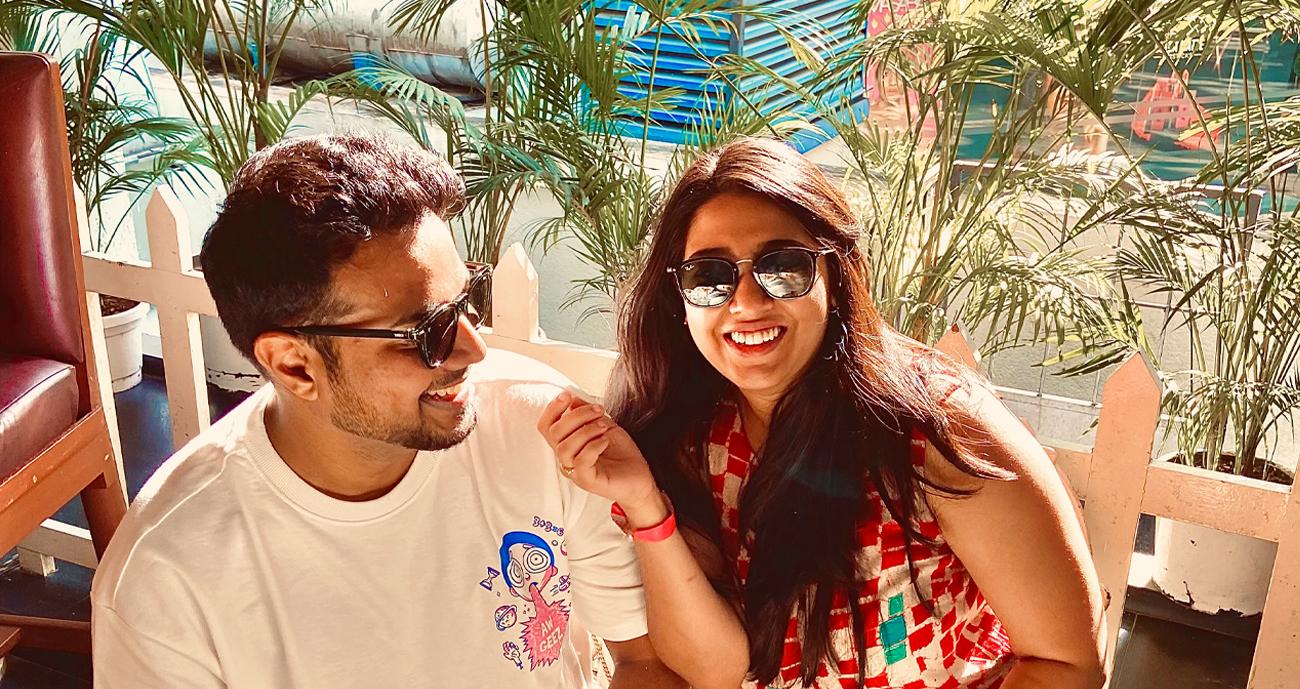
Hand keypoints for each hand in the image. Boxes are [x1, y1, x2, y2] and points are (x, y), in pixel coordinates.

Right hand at [538, 391, 658, 511]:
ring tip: (604, 427)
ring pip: (565, 448)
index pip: (546, 426)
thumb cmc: (621, 453)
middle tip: (599, 410)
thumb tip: (572, 399)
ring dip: (586, 431)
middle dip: (577, 415)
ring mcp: (575, 472)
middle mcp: (567, 458)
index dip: (552, 409)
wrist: (641, 477)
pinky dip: (593, 446)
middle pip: (554, 433)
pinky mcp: (587, 481)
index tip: (568, 396)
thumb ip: (587, 414)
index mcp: (567, 443)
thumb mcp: (604, 425)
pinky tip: (605, 441)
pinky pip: (580, 461)